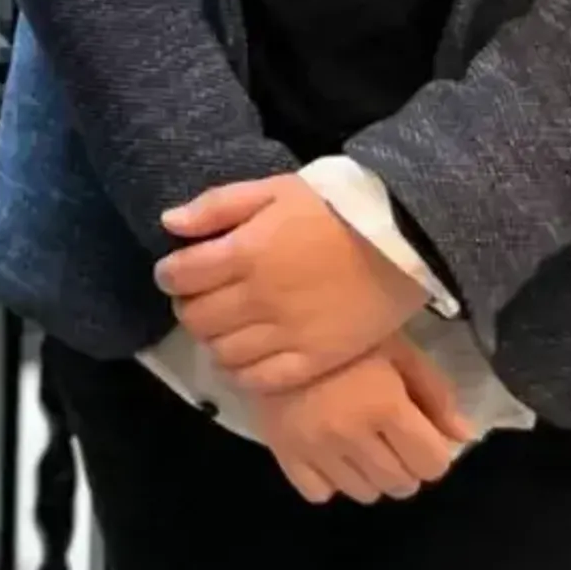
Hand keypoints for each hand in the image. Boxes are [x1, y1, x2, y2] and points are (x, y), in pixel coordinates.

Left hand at [155, 176, 428, 395]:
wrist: (401, 239)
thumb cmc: (332, 207)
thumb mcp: (272, 190)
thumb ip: (217, 207)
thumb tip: (169, 224)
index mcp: (244, 252)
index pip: (181, 276)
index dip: (169, 275)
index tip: (174, 274)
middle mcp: (259, 298)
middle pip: (196, 317)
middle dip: (188, 307)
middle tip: (199, 299)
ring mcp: (287, 334)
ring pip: (222, 352)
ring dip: (212, 340)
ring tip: (223, 327)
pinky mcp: (314, 360)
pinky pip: (259, 379)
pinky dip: (241, 372)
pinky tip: (244, 356)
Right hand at [256, 338, 471, 505]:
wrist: (271, 321)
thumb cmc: (346, 333)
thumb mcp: (397, 349)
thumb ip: (434, 392)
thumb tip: (463, 435)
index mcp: (385, 406)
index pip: (432, 465)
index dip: (433, 452)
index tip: (421, 434)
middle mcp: (351, 434)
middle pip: (401, 485)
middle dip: (405, 465)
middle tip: (391, 437)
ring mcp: (315, 448)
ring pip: (364, 494)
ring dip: (370, 474)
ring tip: (361, 443)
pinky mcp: (283, 452)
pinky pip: (319, 493)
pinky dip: (330, 479)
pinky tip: (330, 452)